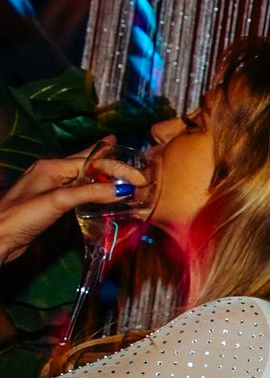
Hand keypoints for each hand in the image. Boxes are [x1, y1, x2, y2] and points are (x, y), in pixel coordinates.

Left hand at [0, 152, 147, 264]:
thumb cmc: (20, 216)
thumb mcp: (57, 201)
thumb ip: (90, 193)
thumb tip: (123, 189)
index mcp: (51, 166)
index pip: (92, 161)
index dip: (118, 167)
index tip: (140, 178)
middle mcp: (51, 173)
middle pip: (88, 165)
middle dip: (112, 164)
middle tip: (135, 166)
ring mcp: (51, 188)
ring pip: (84, 179)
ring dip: (105, 179)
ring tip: (125, 178)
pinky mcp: (51, 204)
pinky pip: (79, 193)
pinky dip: (95, 192)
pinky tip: (103, 195)